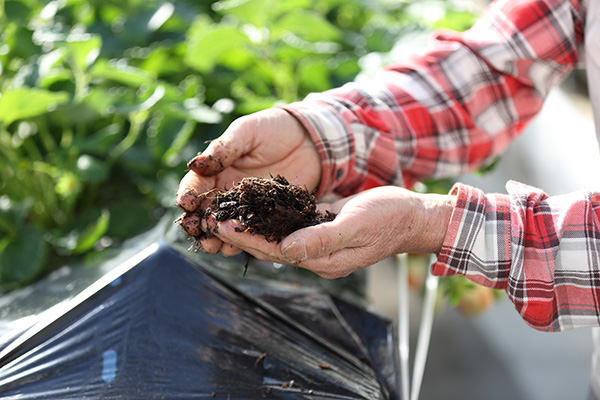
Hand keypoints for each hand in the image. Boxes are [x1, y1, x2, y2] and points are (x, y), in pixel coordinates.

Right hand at [176, 107, 320, 253]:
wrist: (309, 139)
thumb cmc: (274, 129)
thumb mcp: (247, 132)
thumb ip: (223, 148)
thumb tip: (195, 164)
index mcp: (216, 170)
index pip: (195, 185)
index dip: (187, 194)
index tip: (186, 203)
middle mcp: (226, 191)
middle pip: (204, 212)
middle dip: (196, 223)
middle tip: (195, 230)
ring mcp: (245, 207)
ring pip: (223, 227)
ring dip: (214, 238)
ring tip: (211, 245)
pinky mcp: (264, 217)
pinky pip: (248, 233)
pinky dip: (239, 242)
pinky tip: (234, 249)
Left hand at [207, 186, 454, 278]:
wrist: (412, 217)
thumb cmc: (389, 218)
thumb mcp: (357, 225)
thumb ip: (321, 239)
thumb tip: (284, 251)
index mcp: (323, 260)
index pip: (275, 252)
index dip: (246, 239)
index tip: (220, 225)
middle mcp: (316, 256)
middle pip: (269, 248)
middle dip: (240, 235)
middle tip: (211, 219)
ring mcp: (318, 244)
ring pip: (276, 239)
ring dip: (250, 228)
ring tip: (225, 214)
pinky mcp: (321, 230)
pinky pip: (290, 228)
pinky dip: (270, 220)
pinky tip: (255, 209)